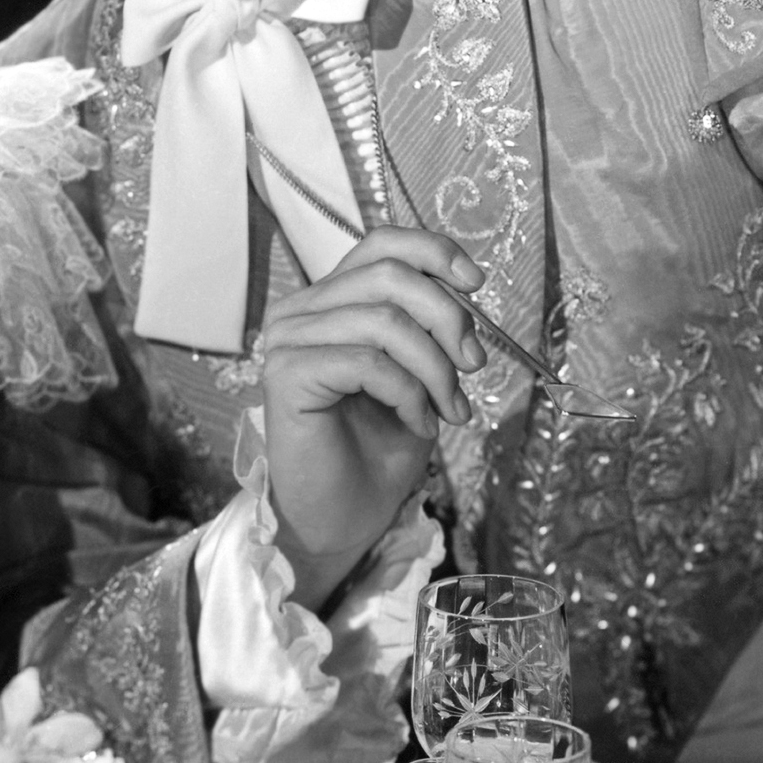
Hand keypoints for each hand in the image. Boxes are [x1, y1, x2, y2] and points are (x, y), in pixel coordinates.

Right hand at [258, 226, 484, 603]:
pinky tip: (419, 423)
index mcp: (329, 300)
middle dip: (448, 318)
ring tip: (450, 409)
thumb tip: (464, 288)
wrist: (342, 520)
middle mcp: (300, 311)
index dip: (434, 251)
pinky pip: (368, 363)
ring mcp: (287, 340)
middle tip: (474, 366)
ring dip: (435, 369)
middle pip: (389, 275)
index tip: (476, 284)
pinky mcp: (287, 375)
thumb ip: (426, 325)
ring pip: (385, 321)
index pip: (380, 242)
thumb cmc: (377, 449)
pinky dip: (409, 393)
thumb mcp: (418, 373)